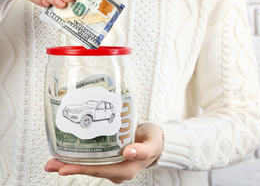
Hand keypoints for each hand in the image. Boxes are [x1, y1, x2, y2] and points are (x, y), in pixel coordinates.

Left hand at [45, 123, 162, 183]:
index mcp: (126, 169)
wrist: (156, 140)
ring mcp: (113, 167)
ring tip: (53, 160)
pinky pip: (94, 161)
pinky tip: (69, 154)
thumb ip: (142, 149)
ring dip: (72, 164)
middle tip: (51, 164)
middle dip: (69, 167)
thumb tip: (128, 152)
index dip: (80, 169)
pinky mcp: (110, 161)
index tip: (63, 169)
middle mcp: (117, 171)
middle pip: (91, 169)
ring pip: (90, 166)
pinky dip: (81, 158)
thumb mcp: (152, 143)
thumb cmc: (154, 140)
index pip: (99, 170)